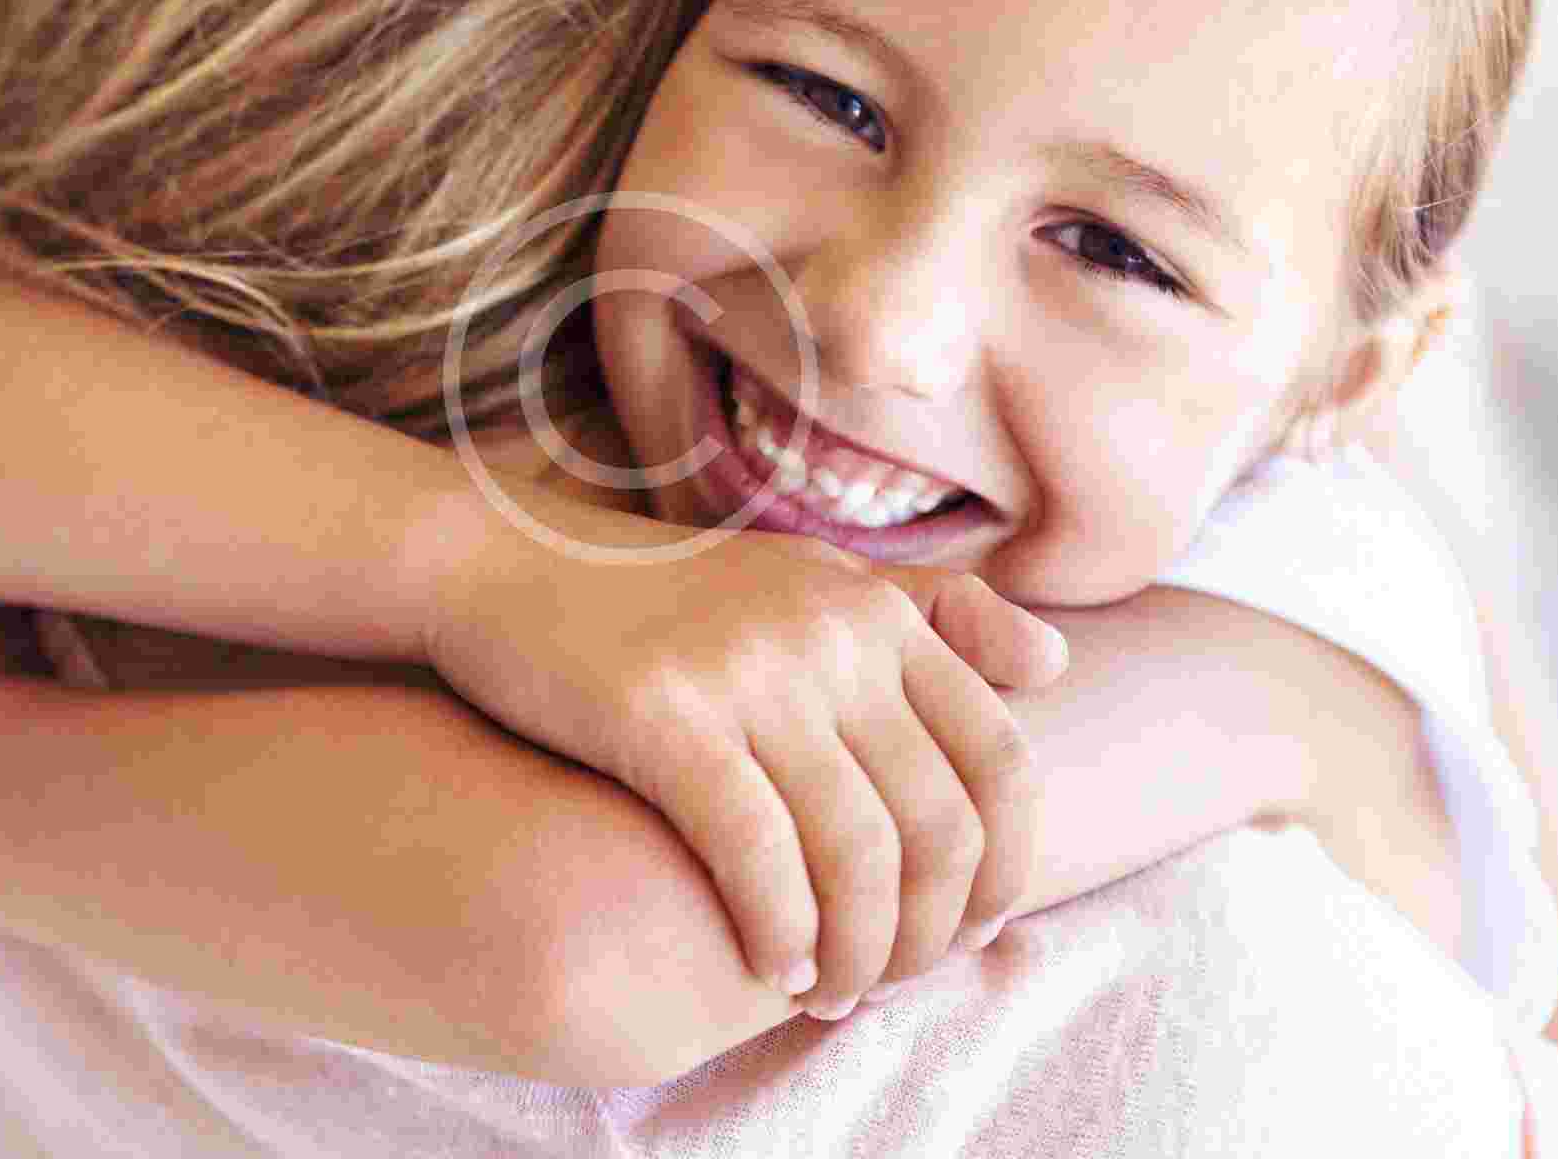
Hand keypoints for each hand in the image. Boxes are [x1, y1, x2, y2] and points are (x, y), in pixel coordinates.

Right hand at [430, 530, 1067, 1019]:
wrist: (502, 564)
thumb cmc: (663, 594)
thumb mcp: (810, 576)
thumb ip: (934, 613)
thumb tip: (1055, 665)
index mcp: (876, 609)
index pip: (1000, 761)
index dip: (1005, 868)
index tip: (973, 931)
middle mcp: (830, 636)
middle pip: (938, 826)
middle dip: (929, 933)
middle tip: (893, 983)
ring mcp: (749, 673)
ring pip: (855, 856)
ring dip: (857, 954)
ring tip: (830, 994)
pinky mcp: (664, 717)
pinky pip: (756, 856)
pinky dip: (778, 932)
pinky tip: (771, 968)